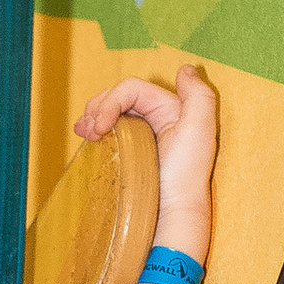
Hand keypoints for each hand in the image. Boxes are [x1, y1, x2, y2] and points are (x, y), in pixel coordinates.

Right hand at [75, 58, 215, 229]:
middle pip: (117, 98)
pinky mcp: (128, 154)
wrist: (171, 214)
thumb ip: (198, 94)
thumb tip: (184, 69)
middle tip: (87, 130)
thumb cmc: (185, 175)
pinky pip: (107, 133)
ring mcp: (140, 137)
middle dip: (97, 107)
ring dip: (92, 117)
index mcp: (169, 109)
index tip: (100, 126)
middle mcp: (155, 119)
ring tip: (83, 133)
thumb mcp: (200, 130)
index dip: (111, 100)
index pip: (131, 89)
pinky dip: (93, 130)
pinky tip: (86, 138)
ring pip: (109, 113)